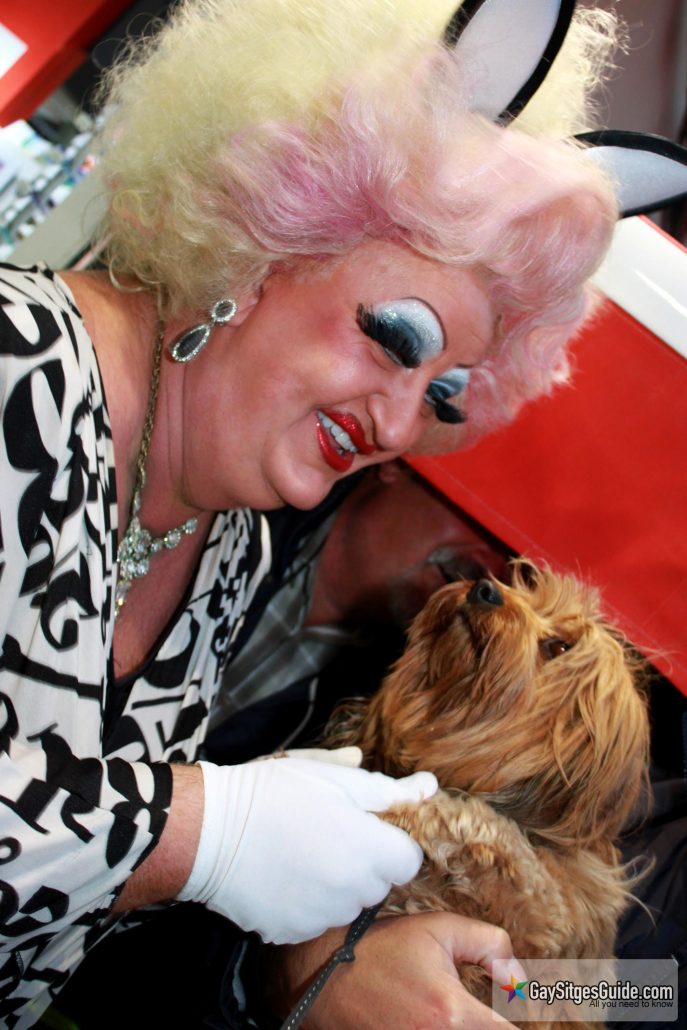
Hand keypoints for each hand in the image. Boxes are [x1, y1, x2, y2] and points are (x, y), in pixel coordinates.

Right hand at [177, 757, 436, 943]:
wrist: (209, 831)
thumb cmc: (271, 794)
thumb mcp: (332, 778)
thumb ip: (387, 790)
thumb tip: (428, 787)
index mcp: (368, 850)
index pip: (409, 859)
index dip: (391, 840)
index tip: (366, 826)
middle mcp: (351, 891)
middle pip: (380, 882)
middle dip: (366, 861)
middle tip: (330, 833)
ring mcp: (322, 917)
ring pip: (349, 903)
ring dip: (338, 883)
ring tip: (303, 852)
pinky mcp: (293, 932)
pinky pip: (317, 919)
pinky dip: (308, 902)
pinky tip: (285, 875)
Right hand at [272, 912, 521, 1028]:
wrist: (325, 974)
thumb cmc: (383, 948)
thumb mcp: (440, 930)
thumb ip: (491, 945)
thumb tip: (518, 978)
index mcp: (453, 1014)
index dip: (516, 1023)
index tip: (510, 1010)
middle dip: (492, 1027)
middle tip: (491, 1015)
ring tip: (464, 1015)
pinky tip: (438, 1020)